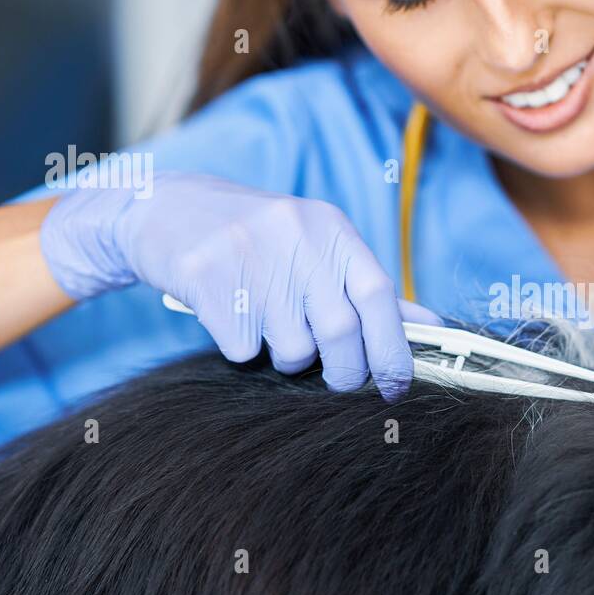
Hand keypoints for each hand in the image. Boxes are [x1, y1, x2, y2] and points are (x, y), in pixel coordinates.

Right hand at [39, 173, 439, 398]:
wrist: (163, 209)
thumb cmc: (256, 239)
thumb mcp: (317, 248)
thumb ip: (368, 288)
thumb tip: (430, 325)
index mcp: (330, 228)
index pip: (378, 295)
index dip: (393, 348)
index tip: (397, 385)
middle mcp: (294, 234)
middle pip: (340, 330)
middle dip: (346, 371)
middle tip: (341, 382)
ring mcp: (248, 253)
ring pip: (291, 347)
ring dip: (288, 357)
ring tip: (271, 327)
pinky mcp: (206, 276)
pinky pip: (242, 347)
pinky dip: (242, 347)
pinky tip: (230, 316)